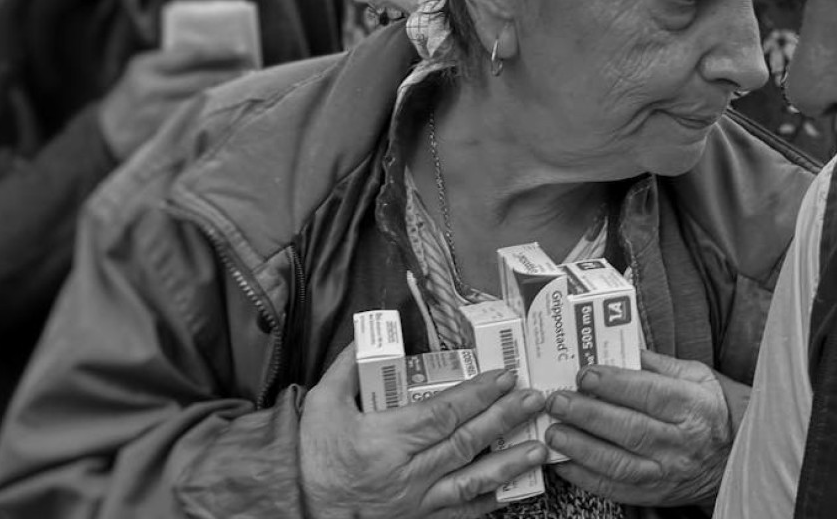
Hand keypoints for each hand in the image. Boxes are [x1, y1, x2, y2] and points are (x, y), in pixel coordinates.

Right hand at [98, 46, 251, 158]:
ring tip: (250, 94)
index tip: (245, 50)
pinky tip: (234, 117)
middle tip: (257, 74)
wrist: (104, 136)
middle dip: (232, 77)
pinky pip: (197, 127)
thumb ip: (175, 68)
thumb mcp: (146, 76)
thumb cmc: (136, 101)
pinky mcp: (162, 138)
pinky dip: (217, 120)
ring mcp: (155, 116)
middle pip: (202, 80)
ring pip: (203, 104)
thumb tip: (225, 59)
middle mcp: (148, 89)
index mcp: (145, 66)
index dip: (220, 51)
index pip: (190, 54)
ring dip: (229, 99)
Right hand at [299, 343, 548, 518]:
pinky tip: (513, 490)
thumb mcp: (321, 405)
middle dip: (504, 418)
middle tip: (534, 399)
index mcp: (386, 439)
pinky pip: (459, 512)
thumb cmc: (310, 456)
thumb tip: (367, 335)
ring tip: (540, 447)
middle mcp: (406, 472)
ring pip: (471, 480)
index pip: (443, 412)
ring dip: (509, 463)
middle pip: (466, 442)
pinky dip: (488, 502)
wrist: (297, 507)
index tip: (505, 377)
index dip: (478, 395)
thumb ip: (348, 369)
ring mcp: (415, 501)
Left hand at [544, 350, 732, 507]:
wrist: (730, 457)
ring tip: (554, 431)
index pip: (651, 394)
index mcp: (692, 406)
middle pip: (631, 429)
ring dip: (581, 448)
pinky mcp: (652, 495)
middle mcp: (681, 443)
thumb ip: (657, 363)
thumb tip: (618, 347)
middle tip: (558, 401)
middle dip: (589, 414)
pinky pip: (614, 489)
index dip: (615, 385)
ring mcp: (666, 473)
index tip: (585, 374)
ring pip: (619, 464)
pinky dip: (583, 477)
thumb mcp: (695, 376)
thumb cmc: (706, 408)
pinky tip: (562, 461)